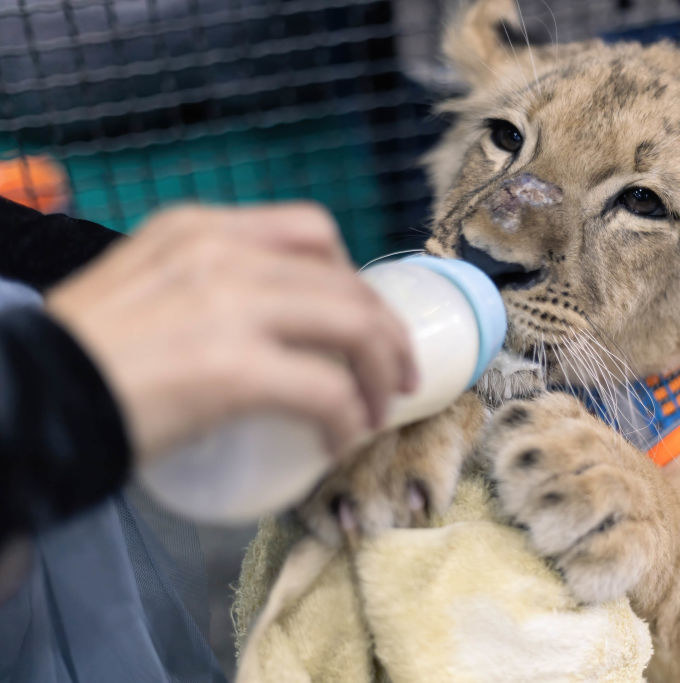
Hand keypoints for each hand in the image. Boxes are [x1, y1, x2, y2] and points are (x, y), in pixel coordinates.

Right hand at [46, 203, 416, 465]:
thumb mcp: (145, 290)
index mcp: (200, 230)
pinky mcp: (233, 366)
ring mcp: (229, 305)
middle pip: (345, 281)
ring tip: (378, 410)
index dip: (355, 280)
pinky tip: (339, 441)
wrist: (27, 402)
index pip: (312, 232)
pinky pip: (328, 390)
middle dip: (385, 331)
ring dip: (381, 372)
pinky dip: (347, 419)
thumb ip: (199, 290)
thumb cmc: (81, 361)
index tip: (363, 322)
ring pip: (354, 326)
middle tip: (395, 375)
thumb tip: (258, 330)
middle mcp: (220, 252)